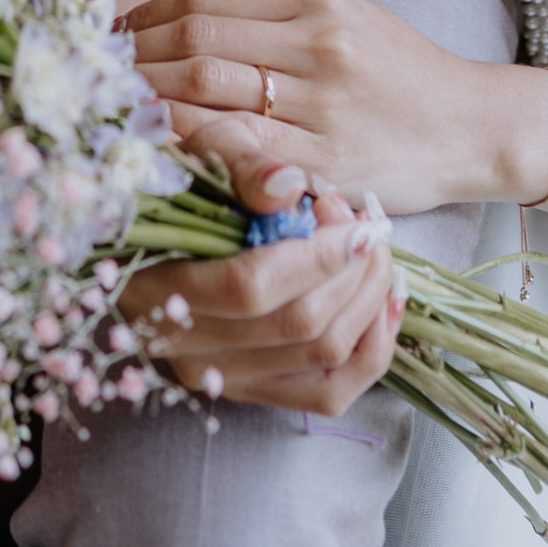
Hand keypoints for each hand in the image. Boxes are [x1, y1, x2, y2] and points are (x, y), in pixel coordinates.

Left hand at [123, 0, 516, 214]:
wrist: (471, 125)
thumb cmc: (399, 74)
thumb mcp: (343, 18)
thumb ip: (271, 18)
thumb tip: (184, 27)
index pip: (203, 1)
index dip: (144, 21)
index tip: (108, 43)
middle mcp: (315, 43)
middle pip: (195, 41)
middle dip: (133, 63)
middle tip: (89, 85)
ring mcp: (321, 104)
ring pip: (208, 92)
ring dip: (148, 105)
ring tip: (107, 118)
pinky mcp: (326, 162)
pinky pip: (240, 151)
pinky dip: (190, 150)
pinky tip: (159, 157)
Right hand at [128, 152, 401, 417]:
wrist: (163, 230)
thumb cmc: (188, 183)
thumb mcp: (205, 153)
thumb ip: (243, 167)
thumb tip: (286, 187)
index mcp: (160, 288)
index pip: (251, 288)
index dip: (316, 255)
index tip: (354, 218)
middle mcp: (190, 349)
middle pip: (298, 325)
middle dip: (352, 269)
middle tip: (365, 224)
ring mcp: (225, 379)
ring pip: (323, 358)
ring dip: (368, 300)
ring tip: (374, 252)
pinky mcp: (258, 393)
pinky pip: (329, 392)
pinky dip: (372, 349)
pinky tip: (387, 304)